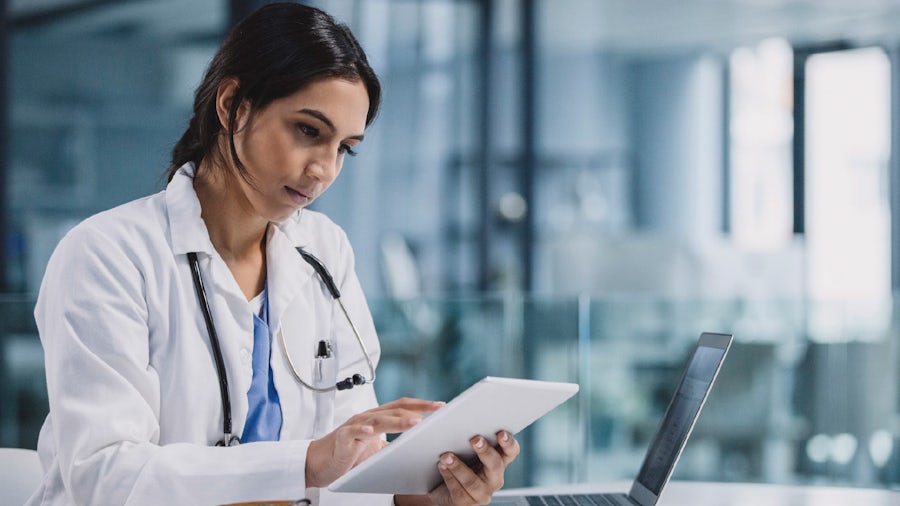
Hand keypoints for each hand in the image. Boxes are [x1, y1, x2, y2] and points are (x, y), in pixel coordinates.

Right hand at [305, 397, 443, 487]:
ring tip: (415, 422)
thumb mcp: (376, 448)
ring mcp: (354, 426)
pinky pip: (352, 432)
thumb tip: (418, 447)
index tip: (441, 406)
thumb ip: (394, 444)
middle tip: (437, 411)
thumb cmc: (348, 454)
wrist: (319, 463)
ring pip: (379, 419)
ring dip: (398, 421)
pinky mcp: (342, 438)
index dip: (422, 404)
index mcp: (378, 418)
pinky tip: (370, 432)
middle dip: (418, 409)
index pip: (403, 406)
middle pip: (395, 409)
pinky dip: (361, 430)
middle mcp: (368, 417)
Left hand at [396, 430, 520, 505]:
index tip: (500, 432)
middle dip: (485, 451)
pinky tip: (441, 466)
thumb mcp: (463, 446)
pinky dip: (449, 477)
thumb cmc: (456, 459)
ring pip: (473, 482)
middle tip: (474, 439)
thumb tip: (456, 413)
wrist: (439, 488)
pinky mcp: (467, 503)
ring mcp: (482, 493)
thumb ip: (466, 433)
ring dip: (459, 467)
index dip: (508, 442)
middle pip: (495, 465)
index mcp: (499, 460)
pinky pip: (459, 492)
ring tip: (446, 456)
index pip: (511, 451)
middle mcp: (495, 478)